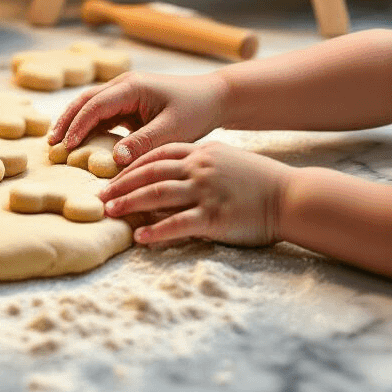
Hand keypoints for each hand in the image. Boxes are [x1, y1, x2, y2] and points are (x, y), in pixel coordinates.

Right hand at [48, 71, 227, 166]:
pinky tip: (79, 142)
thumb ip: (143, 143)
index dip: (78, 125)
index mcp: (132, 86)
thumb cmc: (196, 110)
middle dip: (66, 121)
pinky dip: (88, 126)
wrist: (215, 97)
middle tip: (51, 144)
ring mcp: (125, 92)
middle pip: (85, 100)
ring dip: (74, 122)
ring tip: (58, 143)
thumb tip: (115, 159)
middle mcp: (124, 85)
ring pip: (90, 105)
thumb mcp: (172, 130)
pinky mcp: (128, 103)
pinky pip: (102, 113)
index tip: (66, 147)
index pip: (95, 105)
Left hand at [99, 141, 291, 246]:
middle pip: (149, 172)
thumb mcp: (225, 161)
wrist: (292, 197)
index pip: (156, 154)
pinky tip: (140, 239)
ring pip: (157, 194)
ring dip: (129, 203)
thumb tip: (169, 174)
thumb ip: (197, 164)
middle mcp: (200, 167)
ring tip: (110, 213)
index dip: (130, 165)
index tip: (111, 176)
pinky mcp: (215, 216)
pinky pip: (178, 224)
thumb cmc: (259, 182)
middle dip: (120, 184)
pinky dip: (156, 231)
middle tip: (99, 197)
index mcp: (201, 152)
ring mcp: (206, 191)